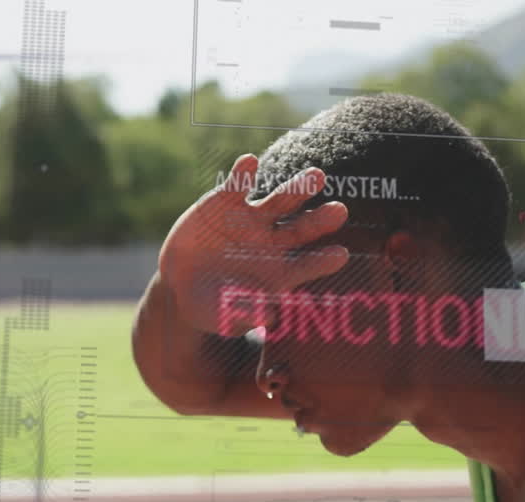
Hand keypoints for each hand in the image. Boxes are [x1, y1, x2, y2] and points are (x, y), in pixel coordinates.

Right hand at [158, 153, 350, 335]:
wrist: (182, 285)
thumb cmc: (213, 307)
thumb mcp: (226, 316)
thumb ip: (246, 314)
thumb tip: (266, 315)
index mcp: (282, 270)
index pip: (309, 265)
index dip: (324, 261)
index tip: (341, 255)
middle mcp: (273, 241)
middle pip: (303, 228)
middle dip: (321, 220)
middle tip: (340, 212)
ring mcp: (251, 219)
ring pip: (281, 201)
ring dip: (298, 189)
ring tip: (316, 176)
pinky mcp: (225, 203)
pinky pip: (237, 186)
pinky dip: (242, 174)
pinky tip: (249, 162)